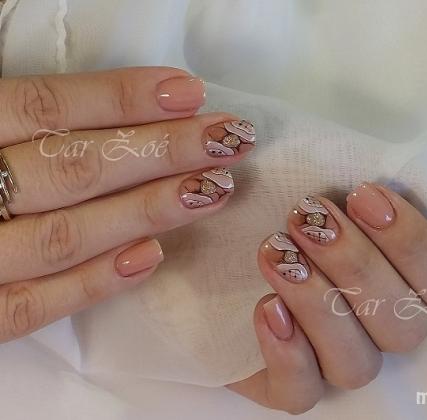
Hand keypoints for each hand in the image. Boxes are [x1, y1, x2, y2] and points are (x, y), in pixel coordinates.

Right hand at [0, 67, 254, 342]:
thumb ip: (19, 114)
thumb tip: (108, 106)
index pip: (47, 109)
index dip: (122, 99)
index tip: (191, 93)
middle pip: (72, 168)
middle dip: (160, 152)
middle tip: (228, 140)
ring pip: (63, 234)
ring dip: (147, 210)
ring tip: (213, 190)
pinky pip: (31, 306)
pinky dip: (91, 283)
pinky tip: (152, 258)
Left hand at [228, 184, 426, 413]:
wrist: (219, 244)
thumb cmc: (283, 209)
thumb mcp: (318, 182)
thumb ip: (358, 192)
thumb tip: (376, 185)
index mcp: (403, 281)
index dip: (413, 242)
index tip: (362, 195)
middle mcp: (377, 329)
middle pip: (403, 326)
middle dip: (355, 265)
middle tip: (306, 218)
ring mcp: (333, 360)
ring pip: (357, 364)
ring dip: (319, 304)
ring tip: (276, 253)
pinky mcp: (289, 382)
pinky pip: (302, 393)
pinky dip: (288, 355)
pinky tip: (267, 308)